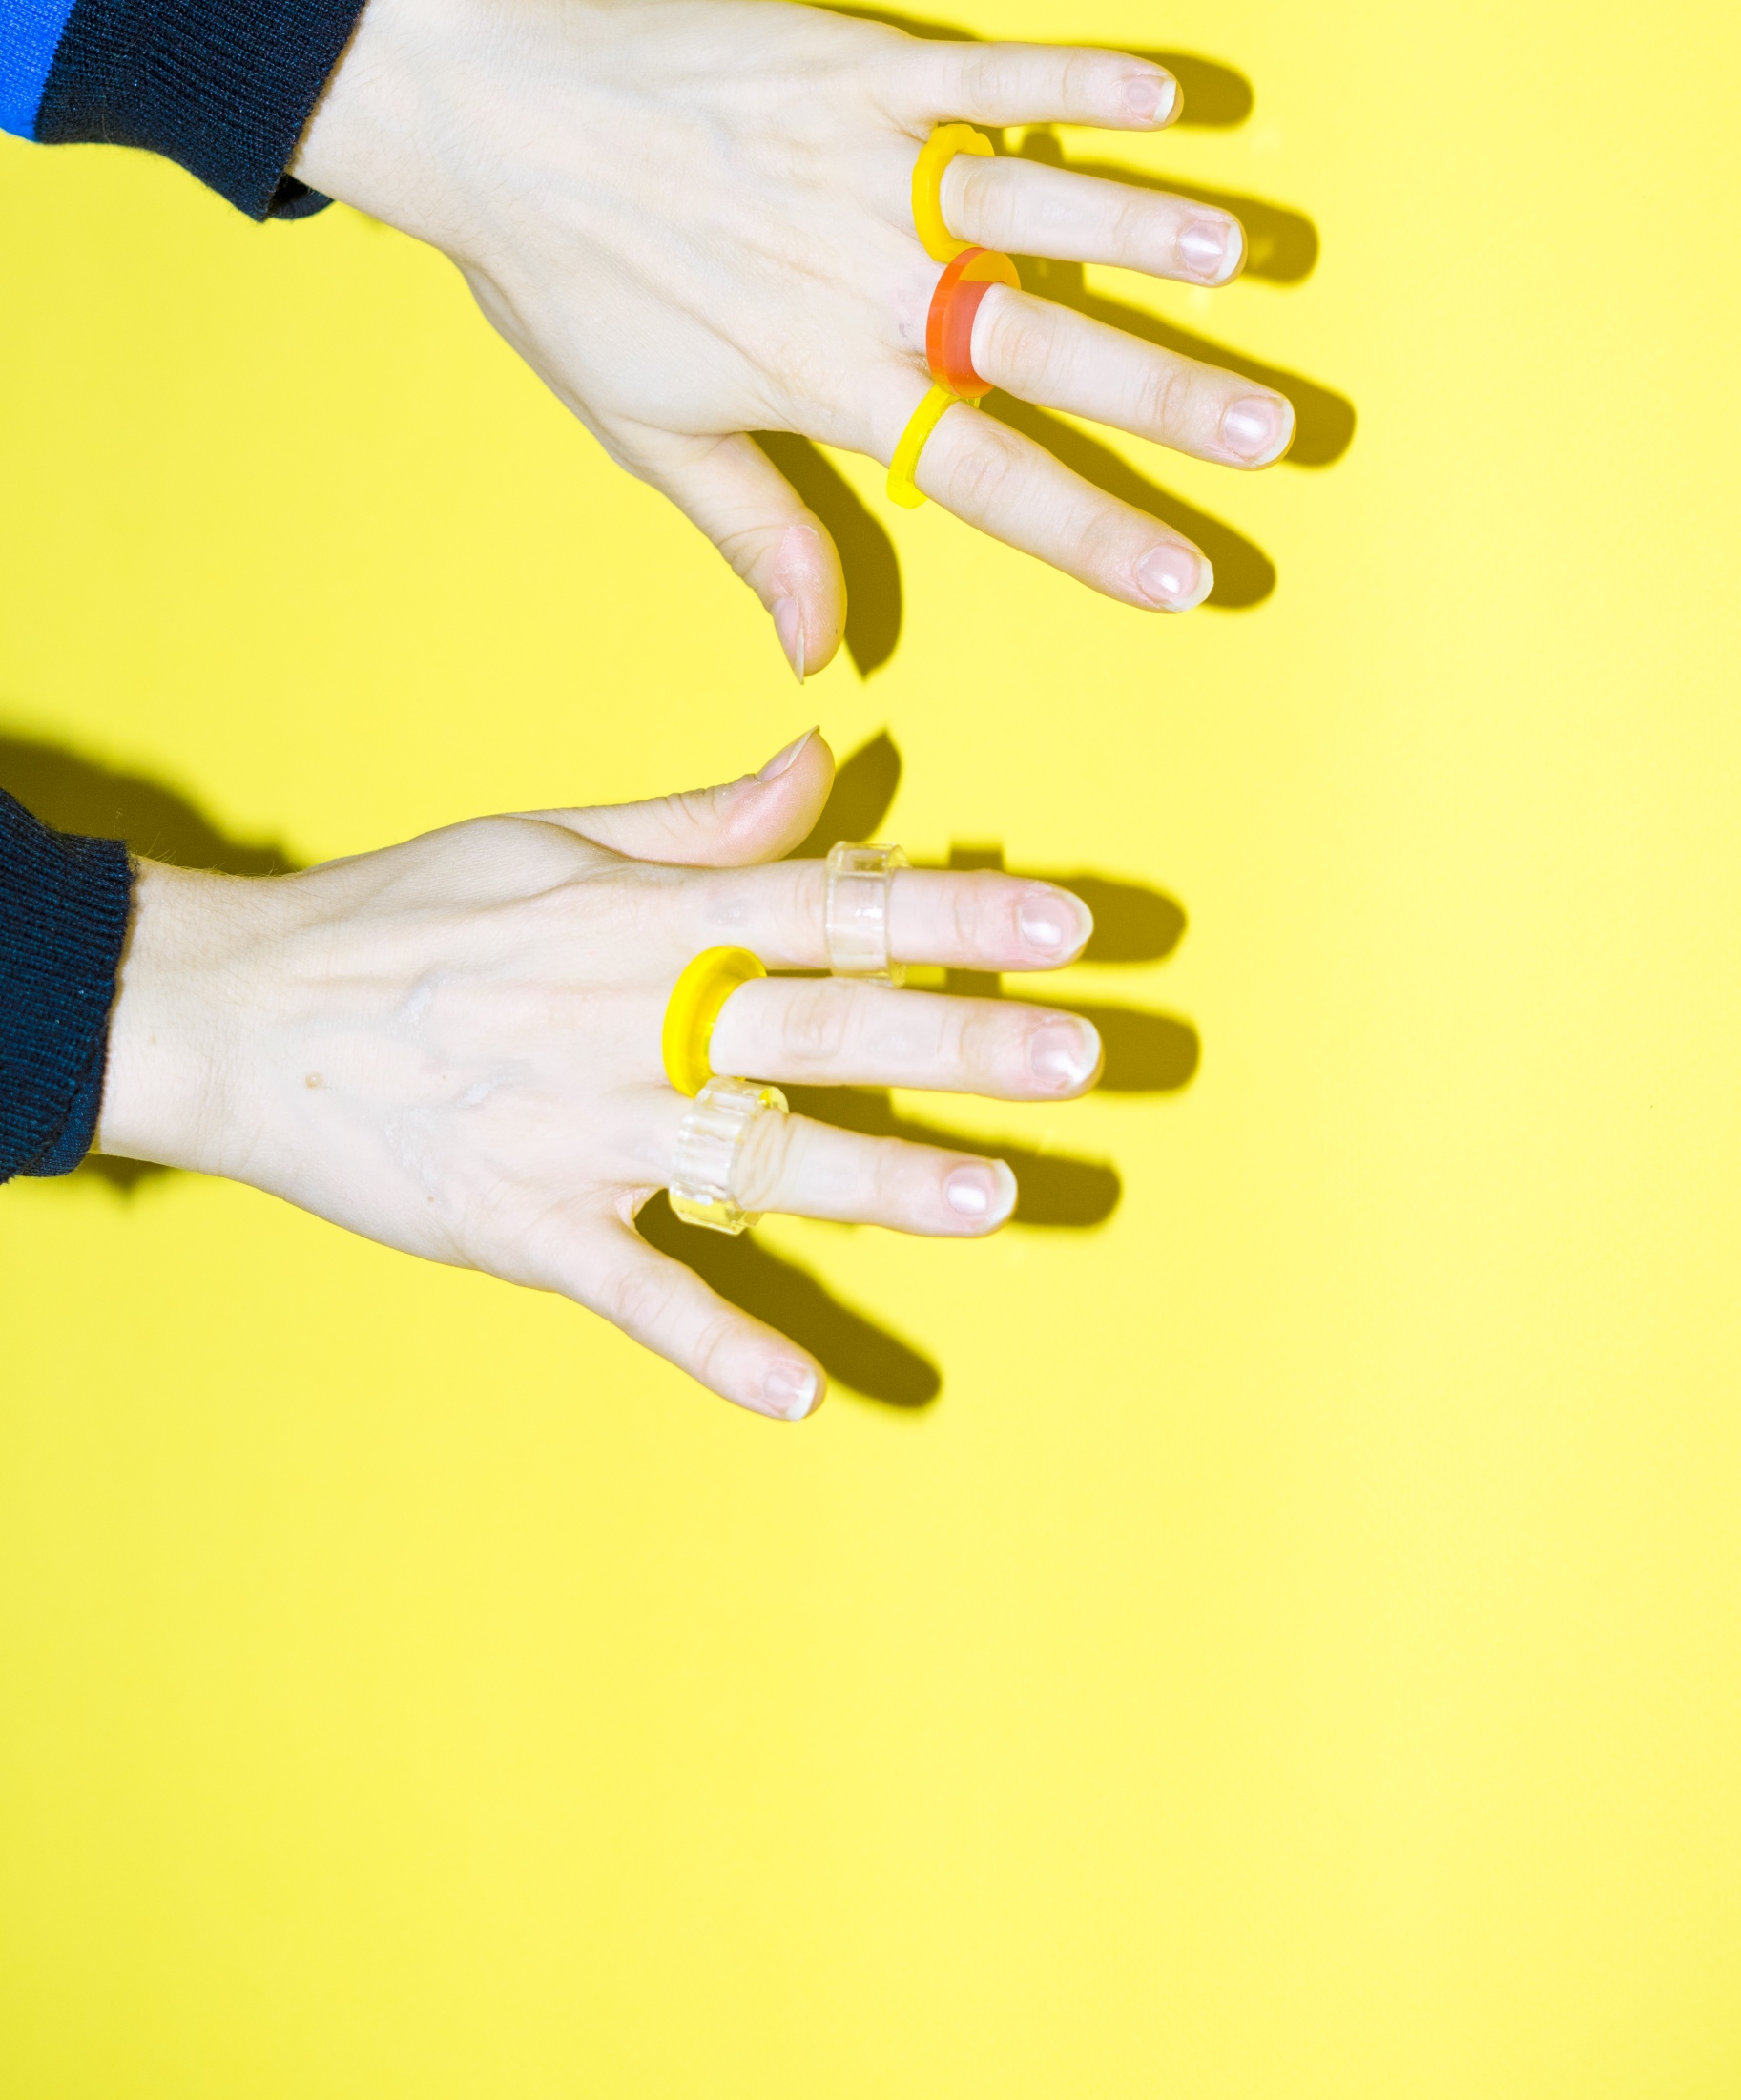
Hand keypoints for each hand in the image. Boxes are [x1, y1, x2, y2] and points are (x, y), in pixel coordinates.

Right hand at [96, 731, 1101, 1419]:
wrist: (238, 1015)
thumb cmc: (401, 915)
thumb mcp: (547, 837)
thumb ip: (699, 823)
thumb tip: (825, 764)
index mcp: (637, 918)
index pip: (823, 907)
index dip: (952, 911)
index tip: (1068, 921)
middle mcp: (624, 1020)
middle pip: (816, 1027)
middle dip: (955, 1039)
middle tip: (1083, 1053)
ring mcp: (578, 1132)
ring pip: (750, 1156)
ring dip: (878, 1184)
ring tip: (998, 1201)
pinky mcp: (524, 1228)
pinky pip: (632, 1291)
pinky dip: (713, 1343)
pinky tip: (802, 1394)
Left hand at [293, 0, 1294, 675]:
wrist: (485, 121)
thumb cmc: (564, 287)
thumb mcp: (650, 434)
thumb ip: (759, 534)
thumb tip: (819, 654)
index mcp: (820, 377)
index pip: (981, 474)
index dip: (1087, 531)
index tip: (1182, 578)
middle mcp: (860, 276)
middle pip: (1036, 346)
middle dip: (1162, 396)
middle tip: (1272, 435)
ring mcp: (863, 163)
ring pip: (1027, 204)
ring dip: (1139, 229)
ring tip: (1242, 260)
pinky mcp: (854, 67)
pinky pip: (983, 75)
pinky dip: (1069, 82)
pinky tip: (1163, 99)